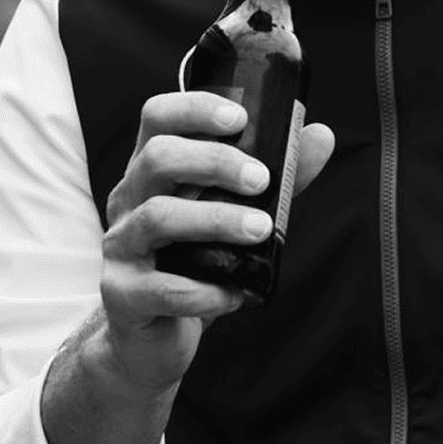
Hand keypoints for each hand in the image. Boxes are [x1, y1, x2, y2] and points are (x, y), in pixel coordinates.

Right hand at [97, 91, 335, 390]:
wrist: (153, 335)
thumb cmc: (196, 261)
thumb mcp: (236, 211)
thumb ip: (278, 176)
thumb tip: (321, 135)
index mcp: (154, 170)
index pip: (158, 118)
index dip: (194, 108)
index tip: (239, 118)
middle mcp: (129, 199)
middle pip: (158, 158)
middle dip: (215, 162)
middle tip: (262, 180)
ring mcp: (121, 246)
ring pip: (158, 217)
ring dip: (216, 220)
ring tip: (260, 230)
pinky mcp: (122, 294)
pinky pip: (161, 287)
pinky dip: (204, 290)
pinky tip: (234, 293)